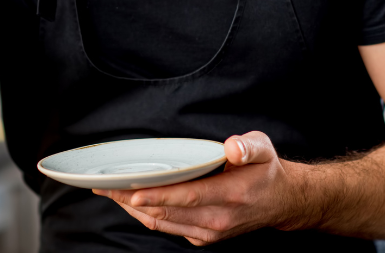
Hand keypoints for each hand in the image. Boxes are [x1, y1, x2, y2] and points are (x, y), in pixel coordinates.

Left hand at [93, 132, 297, 245]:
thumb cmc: (265, 171)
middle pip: (166, 212)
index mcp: (230, 195)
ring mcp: (210, 232)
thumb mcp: (263, 149)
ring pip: (162, 223)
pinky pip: (168, 228)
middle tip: (104, 185)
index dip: (157, 195)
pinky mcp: (203, 237)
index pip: (187, 197)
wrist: (281, 202)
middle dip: (131, 199)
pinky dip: (147, 216)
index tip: (131, 191)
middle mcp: (217, 219)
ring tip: (109, 192)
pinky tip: (131, 202)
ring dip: (133, 209)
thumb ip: (248, 146)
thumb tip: (232, 147)